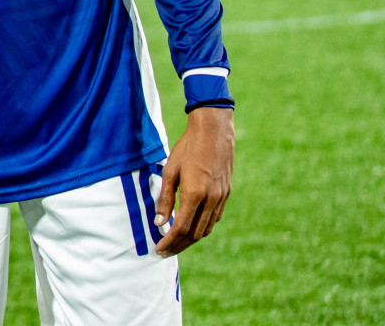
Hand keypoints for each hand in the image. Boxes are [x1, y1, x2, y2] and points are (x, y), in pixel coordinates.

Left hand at [154, 105, 233, 256]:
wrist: (214, 133)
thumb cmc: (187, 148)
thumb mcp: (170, 171)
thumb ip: (165, 198)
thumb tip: (159, 222)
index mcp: (195, 194)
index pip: (181, 228)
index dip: (169, 242)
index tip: (158, 249)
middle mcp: (211, 200)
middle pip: (195, 234)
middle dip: (179, 246)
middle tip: (164, 252)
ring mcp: (221, 198)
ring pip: (206, 229)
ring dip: (191, 240)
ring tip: (176, 244)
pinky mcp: (226, 194)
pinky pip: (214, 219)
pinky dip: (201, 228)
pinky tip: (191, 228)